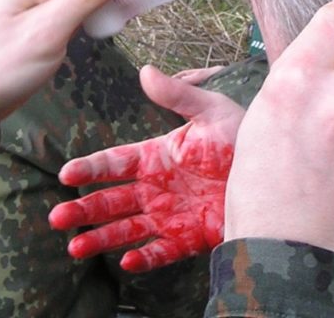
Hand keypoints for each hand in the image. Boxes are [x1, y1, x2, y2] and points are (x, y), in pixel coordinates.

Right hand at [50, 65, 244, 272]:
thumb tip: (145, 71)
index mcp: (155, 156)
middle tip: (57, 218)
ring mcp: (169, 215)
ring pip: (127, 229)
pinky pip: (161, 251)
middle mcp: (155, 188)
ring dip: (101, 238)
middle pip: (111, 201)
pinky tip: (127, 261)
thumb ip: (178, 95)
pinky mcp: (188, 237)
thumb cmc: (241, 136)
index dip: (90, 168)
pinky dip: (145, 258)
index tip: (66, 173)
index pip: (114, 162)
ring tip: (76, 247)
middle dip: (84, 209)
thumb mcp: (212, 111)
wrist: (276, 171)